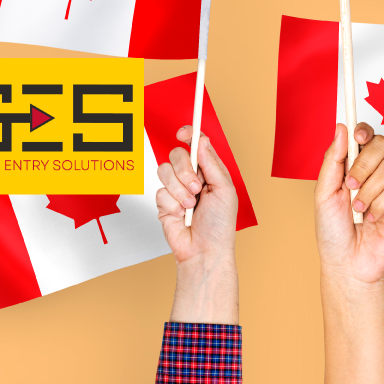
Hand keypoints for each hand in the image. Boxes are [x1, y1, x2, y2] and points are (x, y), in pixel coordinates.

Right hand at [156, 126, 237, 263]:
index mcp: (209, 172)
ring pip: (164, 171)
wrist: (205, 251)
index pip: (196, 145)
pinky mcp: (164, 203)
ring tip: (190, 205)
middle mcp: (192, 178)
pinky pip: (159, 192)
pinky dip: (172, 204)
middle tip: (197, 188)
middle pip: (177, 155)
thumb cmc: (219, 225)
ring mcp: (176, 190)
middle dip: (185, 171)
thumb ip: (212, 164)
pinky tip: (181, 215)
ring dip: (179, 190)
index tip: (184, 133)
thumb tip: (201, 141)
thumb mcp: (224, 190)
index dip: (189, 135)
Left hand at [315, 123, 383, 284]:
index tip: (357, 137)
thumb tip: (341, 128)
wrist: (346, 263)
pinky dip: (380, 205)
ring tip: (358, 209)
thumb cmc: (332, 231)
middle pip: (382, 145)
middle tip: (350, 184)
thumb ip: (333, 160)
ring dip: (369, 190)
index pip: (365, 137)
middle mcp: (374, 174)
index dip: (364, 130)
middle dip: (364, 164)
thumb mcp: (324, 193)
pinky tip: (372, 218)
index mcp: (353, 166)